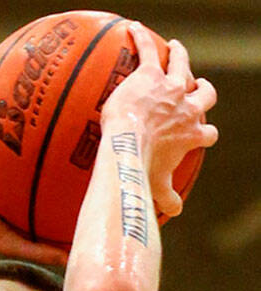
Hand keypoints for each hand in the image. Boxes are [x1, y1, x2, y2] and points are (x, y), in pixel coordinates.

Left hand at [102, 23, 217, 216]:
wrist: (128, 146)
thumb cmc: (142, 169)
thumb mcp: (157, 187)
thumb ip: (166, 198)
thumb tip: (173, 214)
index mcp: (193, 134)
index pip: (208, 132)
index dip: (204, 132)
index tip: (201, 132)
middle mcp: (188, 108)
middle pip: (206, 95)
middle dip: (204, 91)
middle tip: (197, 86)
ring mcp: (170, 90)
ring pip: (183, 66)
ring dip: (181, 57)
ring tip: (176, 49)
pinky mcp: (149, 77)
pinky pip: (147, 52)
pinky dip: (141, 41)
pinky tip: (131, 30)